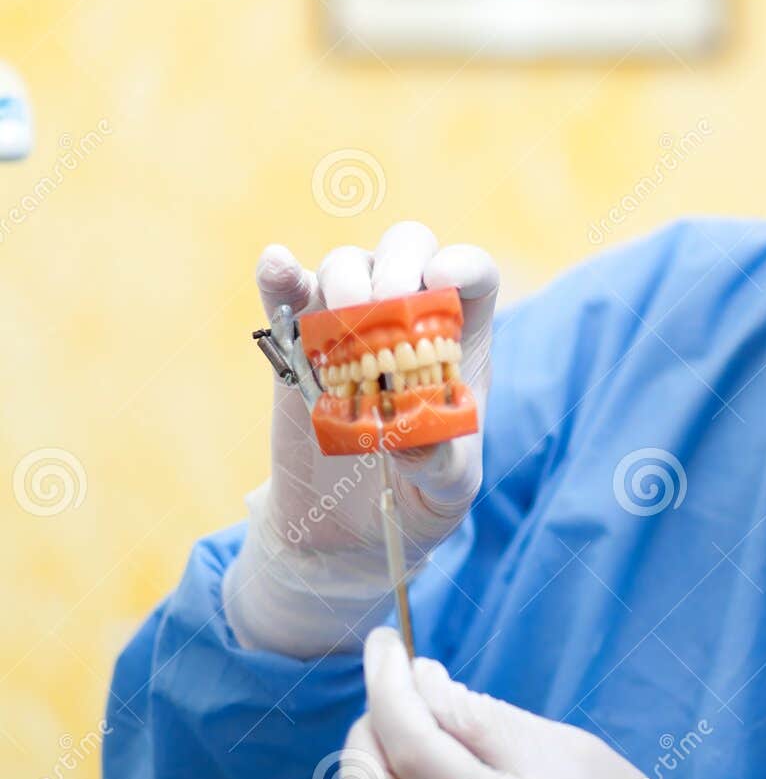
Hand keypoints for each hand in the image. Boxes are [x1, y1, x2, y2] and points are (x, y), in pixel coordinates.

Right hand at [222, 222, 498, 656]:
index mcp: (460, 341)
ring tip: (343, 315)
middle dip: (398, 262)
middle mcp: (408, 317)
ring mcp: (349, 324)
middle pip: (407, 249)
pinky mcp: (297, 344)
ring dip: (345, 276)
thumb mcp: (448, 489)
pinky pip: (286, 293)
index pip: (473, 275)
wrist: (351, 529)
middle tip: (386, 303)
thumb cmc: (419, 498)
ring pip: (348, 264)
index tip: (442, 280)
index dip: (462, 264)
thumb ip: (442, 463)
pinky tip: (278, 265)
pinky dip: (279, 273)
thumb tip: (415, 438)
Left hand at [333, 629, 695, 778]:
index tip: (385, 639)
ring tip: (413, 732)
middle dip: (372, 723)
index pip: (410, 739)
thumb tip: (418, 679)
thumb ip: (481, 716)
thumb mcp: (557, 748)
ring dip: (368, 761)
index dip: (388, 682)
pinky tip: (403, 777)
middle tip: (406, 688)